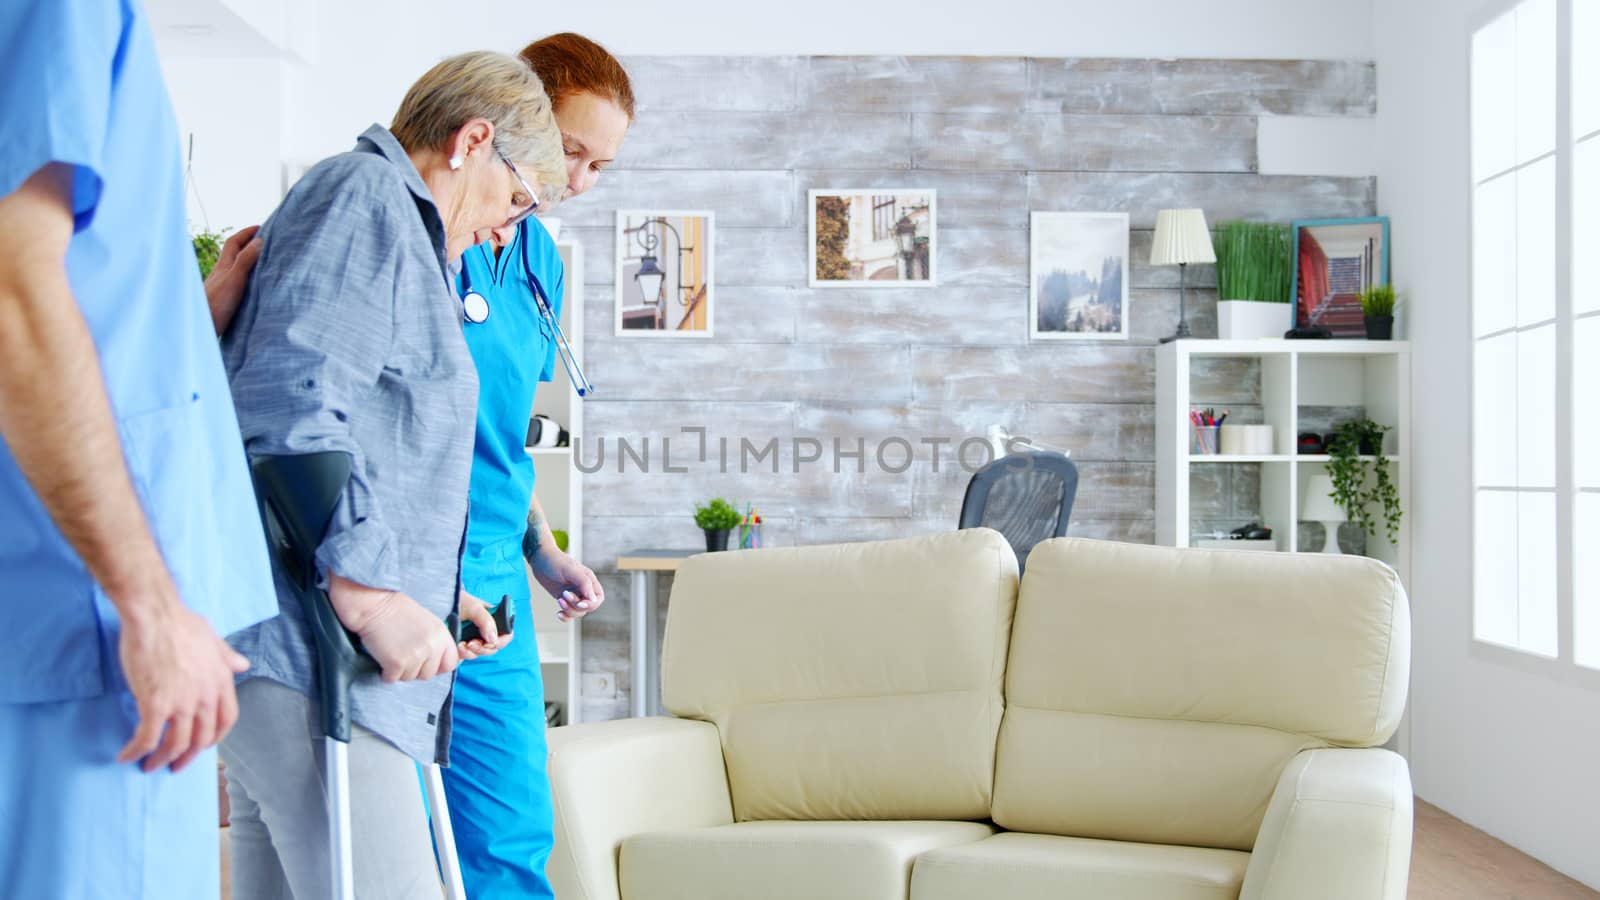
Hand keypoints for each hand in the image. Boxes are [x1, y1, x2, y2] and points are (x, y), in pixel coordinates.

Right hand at [116, 585, 250, 772]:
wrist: (155, 615)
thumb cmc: (180, 623)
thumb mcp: (213, 639)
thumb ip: (227, 656)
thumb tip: (243, 665)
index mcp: (221, 681)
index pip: (227, 720)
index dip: (214, 737)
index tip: (202, 746)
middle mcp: (206, 696)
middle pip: (201, 738)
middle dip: (187, 757)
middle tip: (174, 765)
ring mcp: (182, 702)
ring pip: (175, 744)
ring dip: (161, 759)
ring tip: (149, 766)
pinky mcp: (155, 703)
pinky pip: (146, 738)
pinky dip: (136, 751)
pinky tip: (126, 756)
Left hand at [204, 224, 260, 334]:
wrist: (201, 328)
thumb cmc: (216, 304)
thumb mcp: (234, 280)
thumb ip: (245, 260)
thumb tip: (259, 240)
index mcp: (223, 266)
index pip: (233, 242)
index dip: (246, 232)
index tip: (261, 227)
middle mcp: (220, 274)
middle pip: (232, 253)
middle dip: (247, 243)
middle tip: (263, 240)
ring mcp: (220, 287)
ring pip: (234, 268)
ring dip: (246, 261)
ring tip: (261, 261)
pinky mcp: (222, 300)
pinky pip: (235, 282)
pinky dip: (245, 277)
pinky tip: (251, 285)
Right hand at [328, 574, 458, 682]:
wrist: (374, 605)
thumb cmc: (397, 611)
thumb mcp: (427, 622)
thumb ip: (435, 641)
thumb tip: (435, 663)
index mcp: (442, 635)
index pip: (450, 663)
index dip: (437, 666)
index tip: (426, 664)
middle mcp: (432, 647)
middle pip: (428, 674)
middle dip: (415, 669)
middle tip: (402, 654)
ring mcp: (416, 656)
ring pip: (409, 678)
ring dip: (399, 670)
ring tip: (392, 651)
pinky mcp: (397, 663)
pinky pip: (392, 678)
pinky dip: (385, 672)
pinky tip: (382, 656)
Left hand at [456, 590, 513, 660]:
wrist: (441, 604)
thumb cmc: (459, 601)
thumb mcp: (474, 607)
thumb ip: (486, 621)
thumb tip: (493, 639)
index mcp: (494, 620)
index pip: (506, 634)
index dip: (502, 641)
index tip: (492, 642)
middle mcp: (487, 631)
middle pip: (494, 647)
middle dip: (483, 648)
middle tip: (472, 643)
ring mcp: (476, 639)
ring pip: (481, 653)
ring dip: (473, 652)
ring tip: (462, 644)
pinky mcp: (465, 646)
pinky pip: (469, 655)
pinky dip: (464, 653)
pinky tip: (457, 646)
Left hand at [530, 549, 603, 621]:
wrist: (540, 560)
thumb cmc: (555, 561)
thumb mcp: (570, 570)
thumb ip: (584, 583)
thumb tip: (593, 599)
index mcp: (588, 580)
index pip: (598, 598)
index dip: (591, 604)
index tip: (580, 603)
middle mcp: (583, 589)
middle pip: (587, 607)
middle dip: (576, 606)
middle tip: (564, 595)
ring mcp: (573, 595)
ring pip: (577, 612)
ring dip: (568, 610)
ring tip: (559, 600)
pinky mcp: (564, 599)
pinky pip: (568, 613)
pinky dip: (565, 616)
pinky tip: (558, 613)